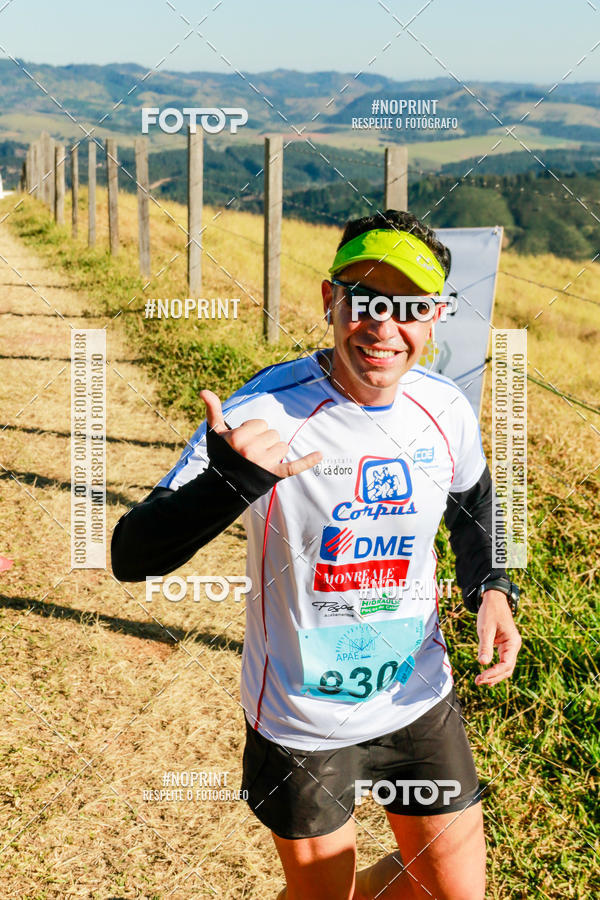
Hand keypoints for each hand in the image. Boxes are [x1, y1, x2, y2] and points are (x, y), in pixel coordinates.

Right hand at [201, 389, 321, 478]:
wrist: (225, 485)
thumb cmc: (222, 455)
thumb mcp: (216, 433)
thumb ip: (213, 410)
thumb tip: (203, 391)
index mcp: (239, 437)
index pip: (261, 424)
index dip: (254, 431)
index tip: (244, 442)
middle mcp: (251, 449)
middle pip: (273, 434)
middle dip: (264, 441)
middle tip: (251, 453)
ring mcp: (264, 463)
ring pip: (282, 446)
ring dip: (274, 452)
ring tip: (260, 461)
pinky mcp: (274, 474)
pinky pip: (294, 466)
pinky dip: (308, 461)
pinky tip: (320, 454)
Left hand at [475, 590, 521, 686]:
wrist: (494, 599)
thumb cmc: (490, 612)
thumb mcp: (485, 629)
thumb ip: (485, 646)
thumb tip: (483, 663)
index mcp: (513, 642)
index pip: (506, 664)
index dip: (494, 673)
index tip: (481, 677)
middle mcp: (514, 646)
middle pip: (507, 669)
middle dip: (493, 677)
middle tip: (478, 682)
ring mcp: (510, 646)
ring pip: (505, 667)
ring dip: (494, 675)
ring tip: (480, 681)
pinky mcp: (504, 646)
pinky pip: (501, 661)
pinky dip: (494, 670)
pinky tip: (486, 677)